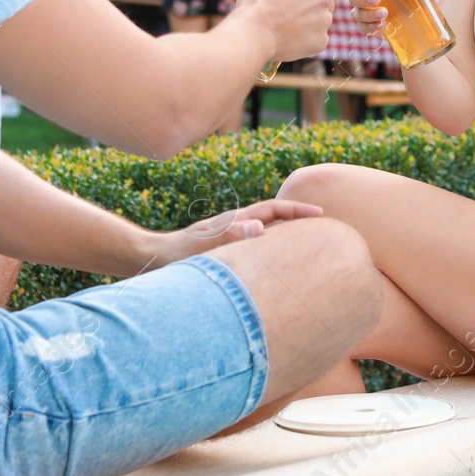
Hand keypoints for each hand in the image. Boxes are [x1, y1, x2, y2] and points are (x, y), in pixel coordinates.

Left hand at [152, 198, 324, 264]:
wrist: (151, 258)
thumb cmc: (177, 253)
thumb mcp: (204, 244)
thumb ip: (231, 235)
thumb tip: (260, 227)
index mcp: (236, 220)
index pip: (274, 209)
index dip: (298, 211)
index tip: (321, 214)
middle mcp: (235, 225)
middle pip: (273, 217)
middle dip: (297, 220)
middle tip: (322, 228)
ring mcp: (230, 237)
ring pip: (265, 232)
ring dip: (284, 235)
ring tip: (305, 247)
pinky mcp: (224, 251)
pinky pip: (255, 247)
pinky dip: (270, 251)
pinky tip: (272, 266)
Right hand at [236, 0, 335, 60]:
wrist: (254, 34)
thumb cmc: (255, 4)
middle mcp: (324, 0)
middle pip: (328, 3)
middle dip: (315, 7)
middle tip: (295, 12)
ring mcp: (325, 22)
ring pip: (323, 22)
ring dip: (312, 24)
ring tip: (290, 27)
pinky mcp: (321, 42)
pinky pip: (319, 40)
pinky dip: (308, 41)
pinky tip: (291, 39)